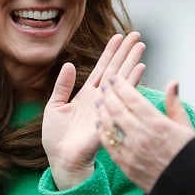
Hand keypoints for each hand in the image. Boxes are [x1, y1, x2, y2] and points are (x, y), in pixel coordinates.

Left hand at [42, 32, 145, 190]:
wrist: (62, 159)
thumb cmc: (57, 138)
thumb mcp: (54, 106)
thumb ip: (62, 86)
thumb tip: (68, 65)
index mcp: (86, 95)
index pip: (101, 68)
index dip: (110, 52)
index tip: (118, 37)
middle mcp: (100, 98)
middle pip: (115, 70)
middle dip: (125, 52)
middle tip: (137, 35)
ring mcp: (106, 105)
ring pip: (121, 78)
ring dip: (132, 61)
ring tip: (141, 46)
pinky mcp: (110, 114)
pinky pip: (122, 95)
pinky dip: (132, 81)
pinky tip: (140, 68)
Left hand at [96, 76, 194, 193]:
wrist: (186, 187)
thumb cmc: (189, 156)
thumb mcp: (186, 128)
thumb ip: (175, 105)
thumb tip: (173, 83)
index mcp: (158, 124)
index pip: (133, 99)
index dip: (121, 86)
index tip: (114, 78)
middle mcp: (142, 136)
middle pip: (117, 109)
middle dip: (108, 94)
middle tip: (103, 85)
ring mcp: (131, 152)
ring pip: (110, 126)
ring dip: (102, 111)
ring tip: (99, 101)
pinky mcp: (125, 165)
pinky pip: (109, 145)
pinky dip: (103, 132)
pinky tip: (100, 124)